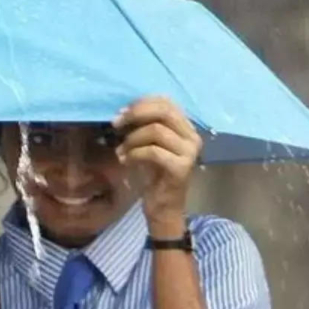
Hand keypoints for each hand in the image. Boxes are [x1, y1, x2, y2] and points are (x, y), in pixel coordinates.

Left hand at [113, 96, 202, 237]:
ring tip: (120, 150)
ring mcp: (190, 152)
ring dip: (132, 139)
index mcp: (185, 127)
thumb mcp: (146, 145)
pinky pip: (153, 151)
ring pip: (157, 130)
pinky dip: (134, 153)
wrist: (163, 207)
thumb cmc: (152, 175)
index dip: (141, 103)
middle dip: (135, 114)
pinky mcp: (181, 168)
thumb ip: (142, 126)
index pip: (166, 101)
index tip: (120, 114)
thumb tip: (121, 113)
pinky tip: (125, 161)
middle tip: (116, 125)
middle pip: (164, 111)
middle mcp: (192, 137)